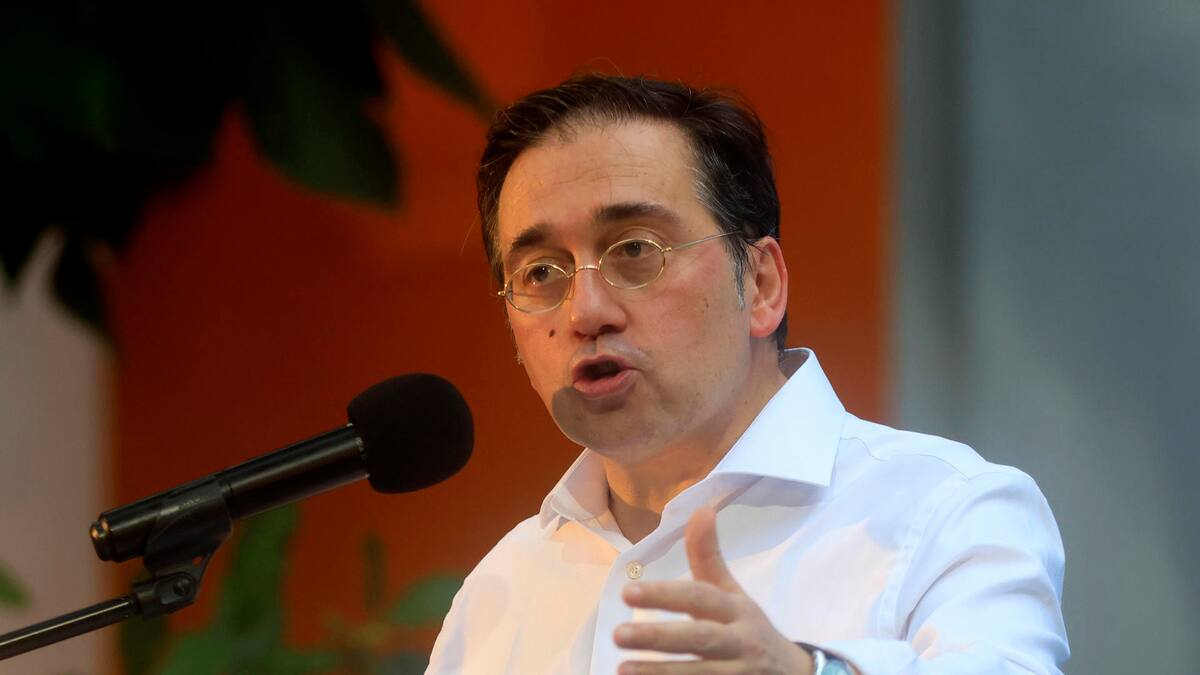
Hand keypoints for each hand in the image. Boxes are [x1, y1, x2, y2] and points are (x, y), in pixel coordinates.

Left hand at [613, 506, 814, 673]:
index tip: (628, 592)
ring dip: (660, 673)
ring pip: (700, 673)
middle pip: (700, 638)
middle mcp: (740, 642)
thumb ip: (709, 557)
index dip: (666, 595)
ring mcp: (739, 674)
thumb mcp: (734, 595)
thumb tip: (700, 508)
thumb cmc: (751, 630)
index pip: (701, 597)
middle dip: (659, 637)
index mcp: (737, 610)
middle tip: (618, 634)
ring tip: (621, 669)